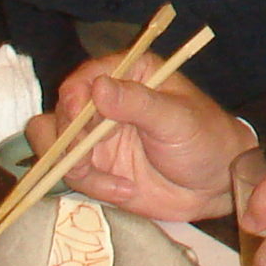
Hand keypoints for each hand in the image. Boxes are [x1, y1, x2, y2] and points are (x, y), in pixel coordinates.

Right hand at [40, 66, 255, 223]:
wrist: (214, 185)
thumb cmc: (205, 140)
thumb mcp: (177, 120)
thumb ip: (138, 103)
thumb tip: (97, 88)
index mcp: (130, 74)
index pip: (84, 78)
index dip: (74, 99)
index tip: (82, 119)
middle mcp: (106, 101)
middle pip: (61, 111)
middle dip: (69, 138)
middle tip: (91, 156)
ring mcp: (95, 135)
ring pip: (52, 141)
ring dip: (70, 163)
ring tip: (105, 179)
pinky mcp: (93, 165)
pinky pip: (66, 172)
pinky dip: (87, 184)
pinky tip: (123, 190)